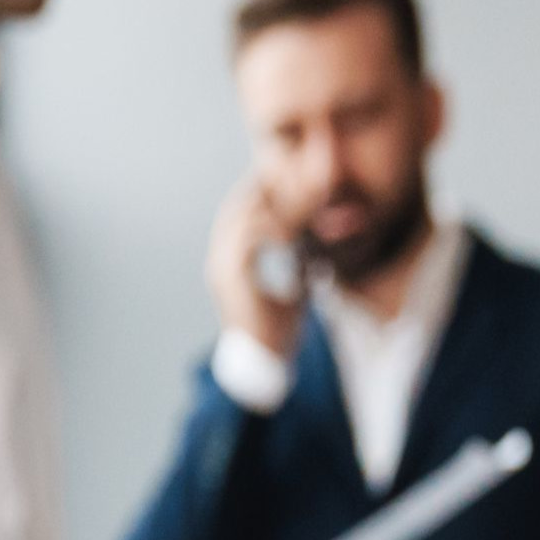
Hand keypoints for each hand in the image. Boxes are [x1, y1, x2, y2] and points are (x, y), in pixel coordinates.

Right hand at [207, 177, 304, 362]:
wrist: (265, 365)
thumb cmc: (278, 335)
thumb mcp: (295, 295)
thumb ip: (300, 272)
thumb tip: (319, 258)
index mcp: (231, 264)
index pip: (240, 217)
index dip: (261, 198)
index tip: (287, 185)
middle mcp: (220, 261)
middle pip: (235, 208)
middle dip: (261, 189)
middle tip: (290, 174)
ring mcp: (221, 267)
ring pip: (239, 216)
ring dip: (268, 203)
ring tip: (294, 195)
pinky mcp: (231, 275)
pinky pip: (248, 236)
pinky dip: (270, 226)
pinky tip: (292, 229)